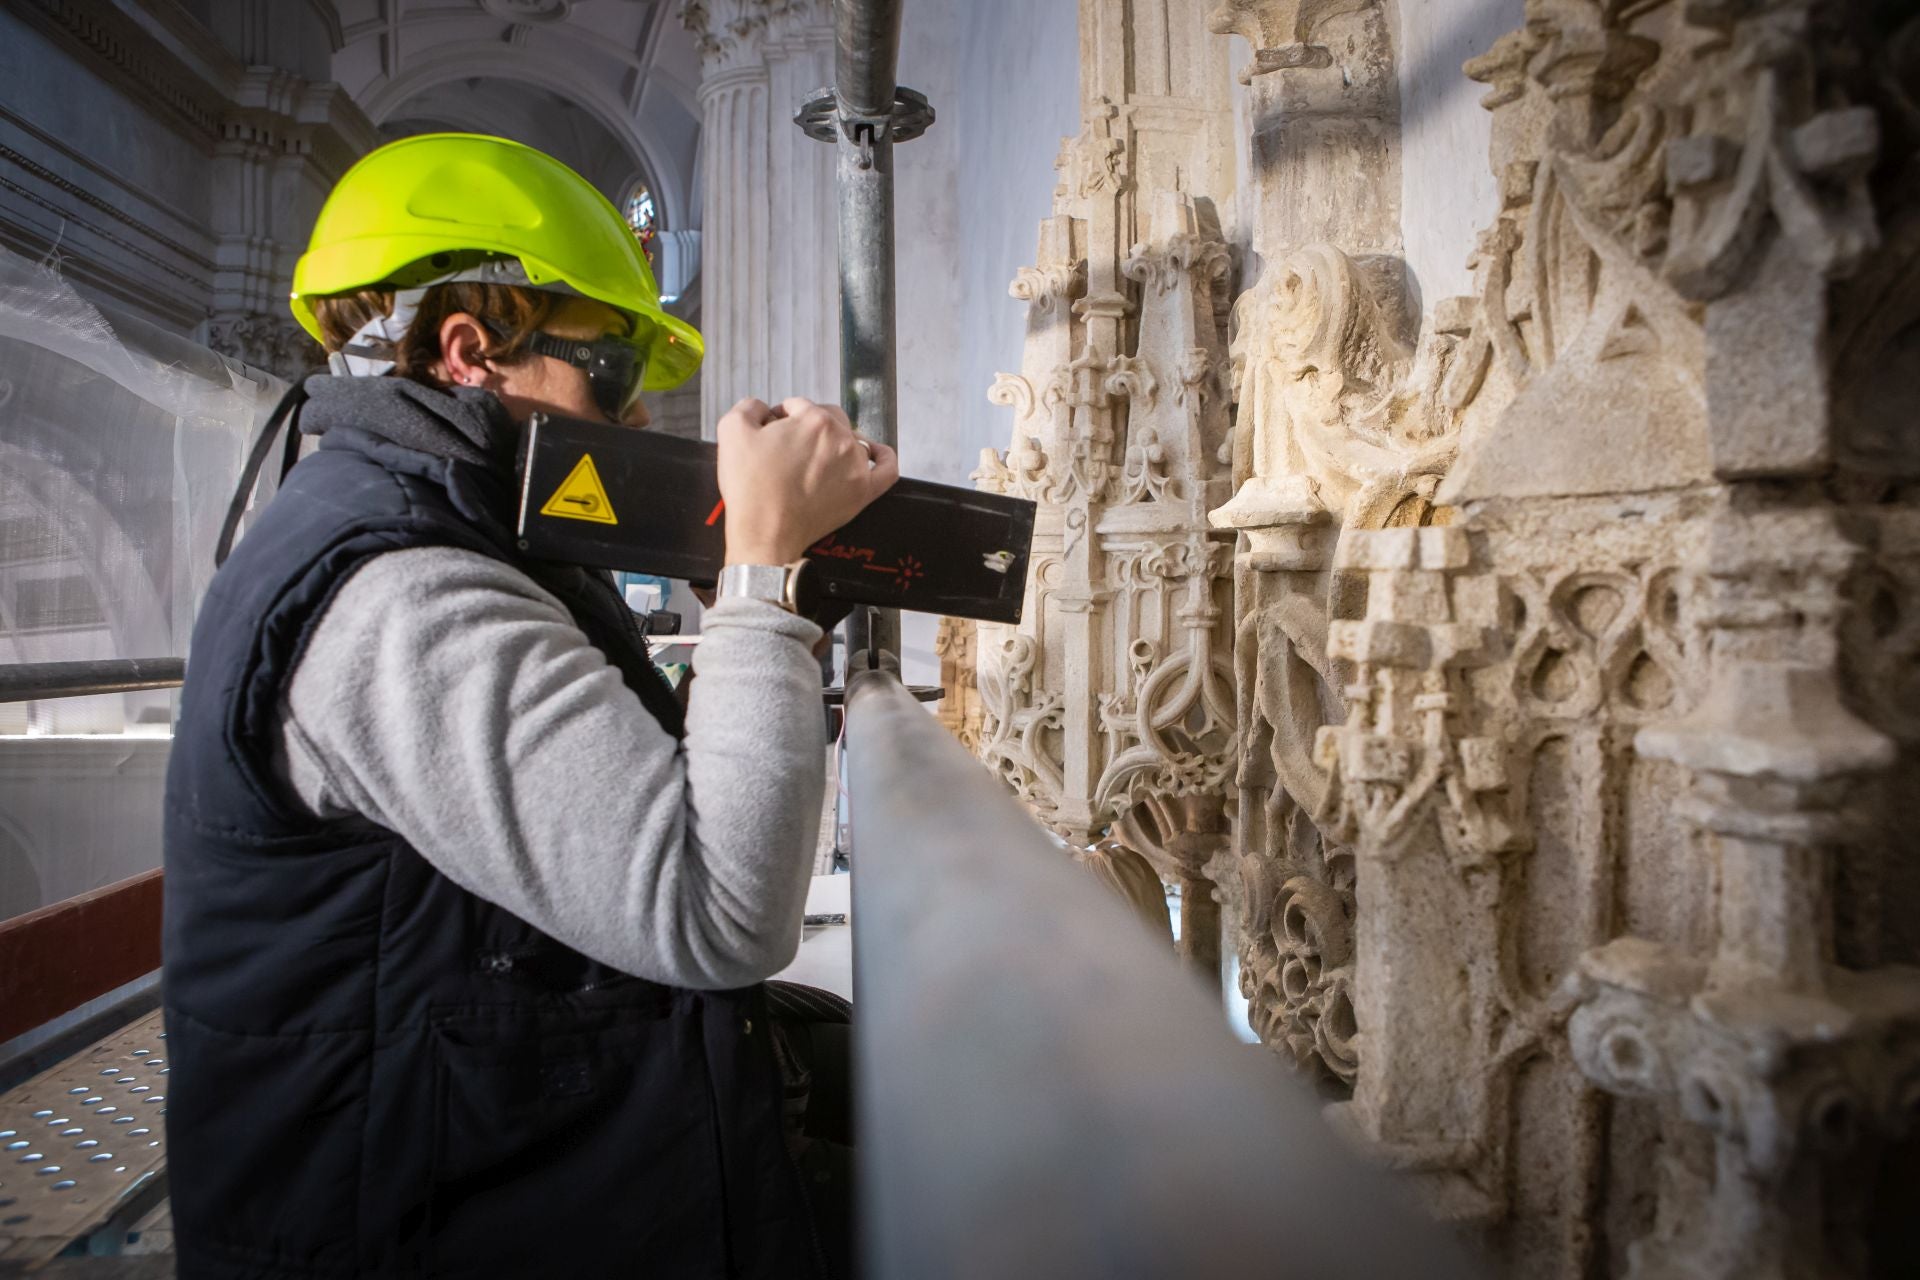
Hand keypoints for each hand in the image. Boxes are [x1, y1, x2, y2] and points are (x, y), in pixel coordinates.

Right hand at [715, 397, 898, 566]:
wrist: (765, 533)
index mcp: (813, 420)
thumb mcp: (731, 431)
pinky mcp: (863, 492)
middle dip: (807, 425)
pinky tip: (874, 454)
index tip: (772, 432)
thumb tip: (762, 409)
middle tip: (788, 446)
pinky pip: (887, 469)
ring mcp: (856, 466)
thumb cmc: (751, 488)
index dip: (781, 416)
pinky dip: (883, 457)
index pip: (798, 406)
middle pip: (828, 418)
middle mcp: (841, 439)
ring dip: (833, 441)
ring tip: (814, 457)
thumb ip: (749, 407)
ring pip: (851, 439)